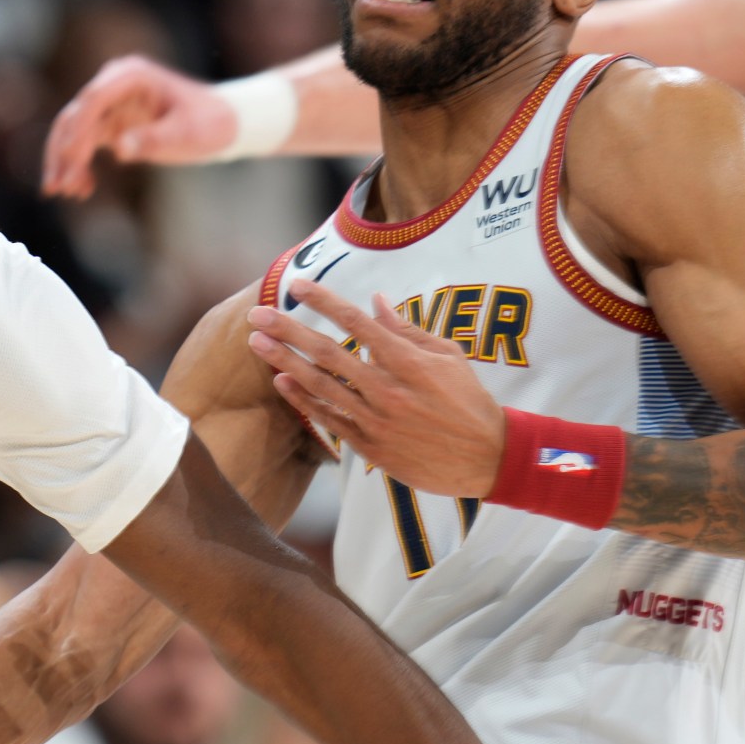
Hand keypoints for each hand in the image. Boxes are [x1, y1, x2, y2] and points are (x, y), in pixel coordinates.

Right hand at [42, 54, 234, 199]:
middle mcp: (114, 84)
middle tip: (57, 188)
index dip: (77, 130)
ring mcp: (110, 103)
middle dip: (63, 152)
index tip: (70, 159)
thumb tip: (119, 149)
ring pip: (73, 131)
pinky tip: (83, 189)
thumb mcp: (188, 133)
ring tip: (65, 193)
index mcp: (132, 76)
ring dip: (65, 162)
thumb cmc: (211, 122)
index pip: (93, 99)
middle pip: (75, 116)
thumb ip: (154, 139)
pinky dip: (79, 165)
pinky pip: (84, 143)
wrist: (225, 122)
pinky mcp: (111, 122)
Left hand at [248, 276, 506, 497]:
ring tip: (257, 343)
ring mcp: (376, 420)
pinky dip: (304, 400)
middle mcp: (387, 390)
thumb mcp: (448, 356)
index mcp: (408, 362)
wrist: (487, 458)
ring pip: (321, 387)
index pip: (357, 324)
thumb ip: (407, 331)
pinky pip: (329, 420)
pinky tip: (282, 381)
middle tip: (256, 314)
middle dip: (288, 331)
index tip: (297, 285)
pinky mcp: (371, 447)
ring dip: (285, 362)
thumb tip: (376, 301)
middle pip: (328, 354)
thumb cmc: (469, 401)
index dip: (324, 302)